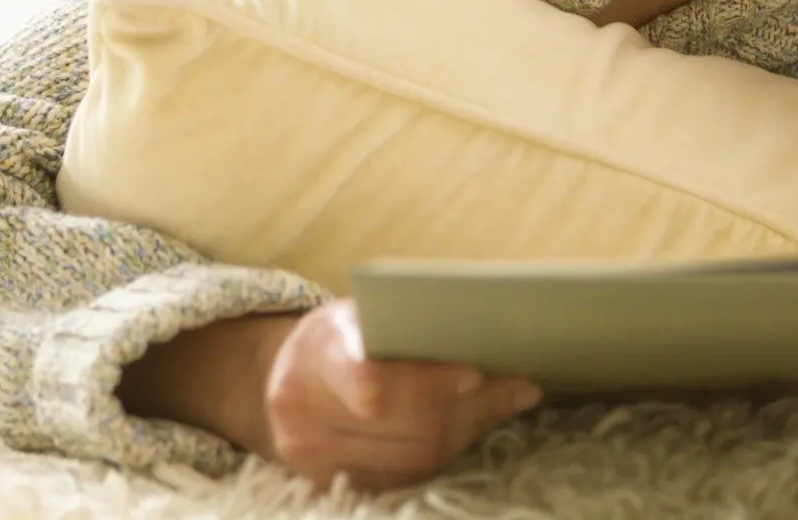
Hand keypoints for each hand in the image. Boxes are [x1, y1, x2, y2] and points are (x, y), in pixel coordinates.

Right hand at [118, 300, 541, 490]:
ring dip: (467, 429)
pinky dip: (446, 451)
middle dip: (468, 407)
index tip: (473, 373)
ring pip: (411, 458)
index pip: (372, 383)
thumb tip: (495, 348)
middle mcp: (302, 415)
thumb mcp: (365, 313)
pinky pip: (403, 476)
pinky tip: (471, 425)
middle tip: (517, 383)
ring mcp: (312, 458)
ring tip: (504, 399)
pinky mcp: (329, 484)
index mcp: (313, 356)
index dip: (426, 384)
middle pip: (404, 425)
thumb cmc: (338, 335)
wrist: (280, 378)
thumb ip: (417, 325)